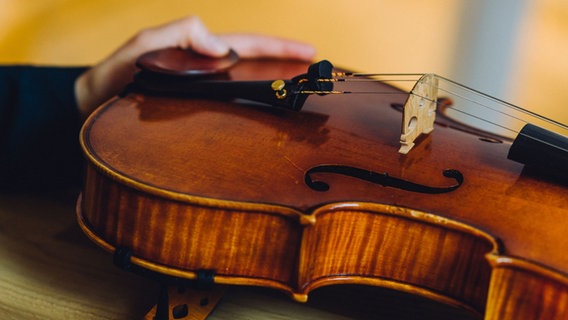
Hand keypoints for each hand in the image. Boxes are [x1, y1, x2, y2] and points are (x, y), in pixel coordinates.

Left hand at [75, 16, 315, 117]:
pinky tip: (264, 124)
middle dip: (285, 67)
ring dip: (273, 92)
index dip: (278, 47)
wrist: (91, 107)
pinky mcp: (196, 118)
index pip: (247, 46)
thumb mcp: (144, 45)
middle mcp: (206, 74)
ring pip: (246, 91)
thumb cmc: (115, 74)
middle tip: (314, 75)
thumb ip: (180, 36)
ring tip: (299, 98)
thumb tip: (223, 47)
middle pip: (254, 67)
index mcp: (199, 52)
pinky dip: (252, 116)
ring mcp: (203, 96)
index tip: (308, 52)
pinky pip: (231, 115)